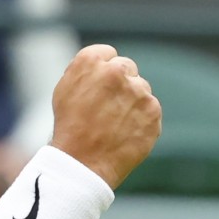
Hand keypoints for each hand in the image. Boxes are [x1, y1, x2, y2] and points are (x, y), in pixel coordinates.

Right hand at [48, 45, 161, 188]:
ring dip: (132, 101)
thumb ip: (87, 69)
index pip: (108, 54)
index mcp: (91, 61)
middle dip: (121, 83)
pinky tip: (126, 133)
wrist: (82, 163)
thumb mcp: (65, 89)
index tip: (99, 88)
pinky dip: (142, 120)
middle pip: (127, 68)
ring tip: (114, 124)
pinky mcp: (152, 111)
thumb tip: (106, 62)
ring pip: (141, 88)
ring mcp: (138, 91)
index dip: (103, 72)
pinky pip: (151, 109)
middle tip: (108, 107)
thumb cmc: (69, 127)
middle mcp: (117, 70)